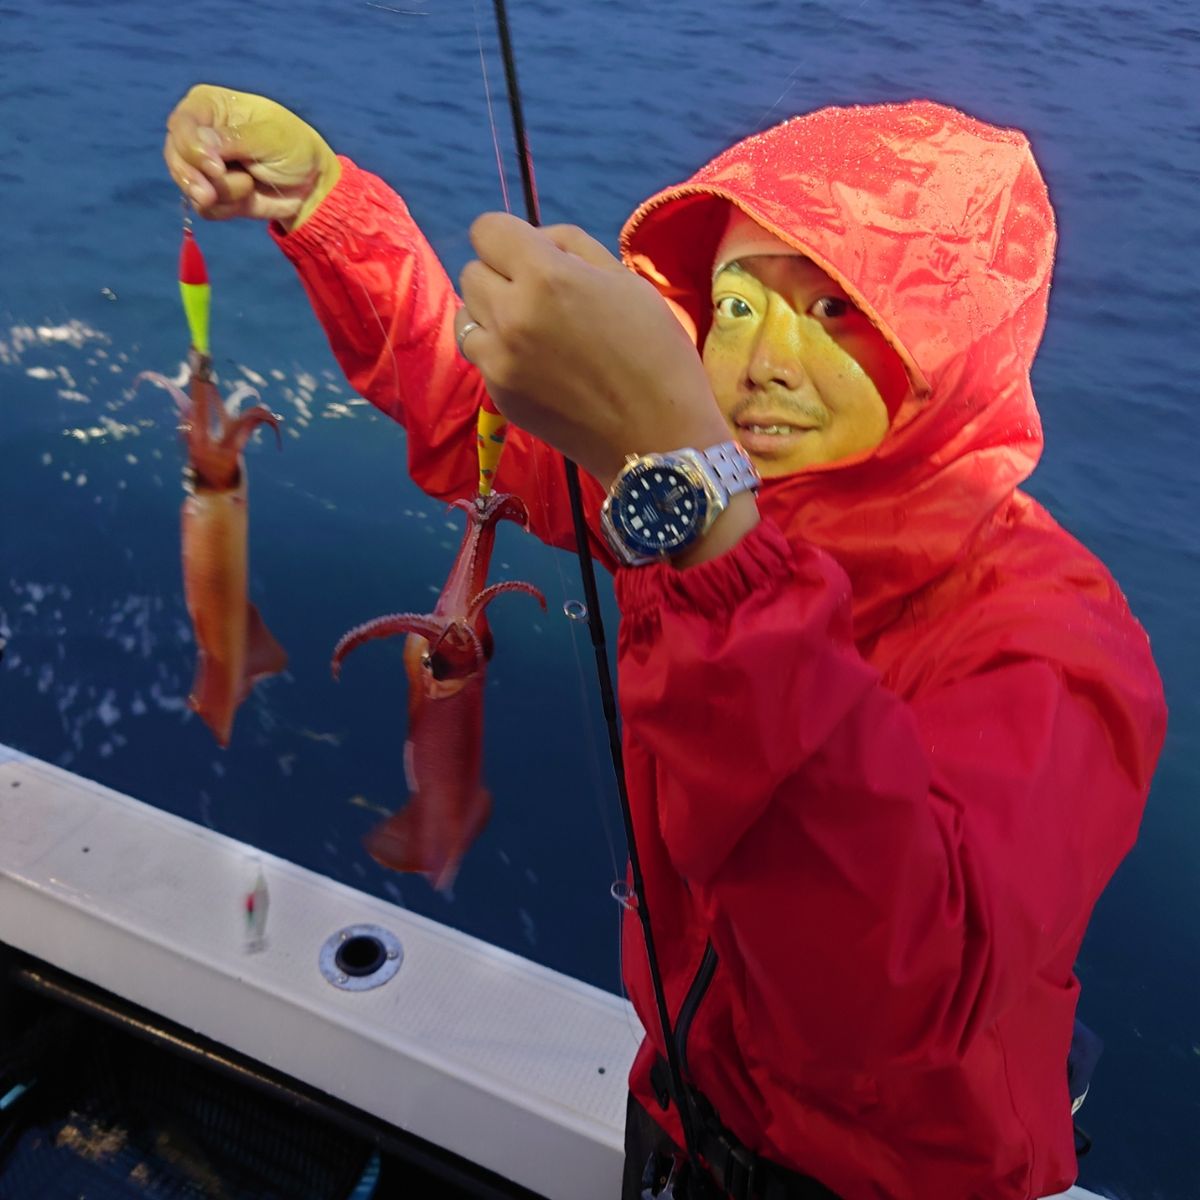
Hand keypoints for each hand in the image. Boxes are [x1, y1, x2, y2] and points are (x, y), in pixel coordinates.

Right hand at [163, 84, 340, 230]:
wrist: (311, 185)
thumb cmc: (295, 148)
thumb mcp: (271, 138)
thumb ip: (235, 140)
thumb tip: (201, 144)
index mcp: (209, 106)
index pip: (182, 124)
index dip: (191, 148)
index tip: (215, 169)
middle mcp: (198, 133)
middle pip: (176, 156)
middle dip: (195, 178)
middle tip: (212, 194)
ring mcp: (202, 166)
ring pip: (189, 185)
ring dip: (220, 194)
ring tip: (249, 186)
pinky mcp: (211, 193)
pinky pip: (204, 208)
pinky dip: (225, 208)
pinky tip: (247, 199)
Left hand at [455, 215, 729, 488]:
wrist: (657, 437)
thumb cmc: (656, 352)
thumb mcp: (625, 280)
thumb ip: (571, 247)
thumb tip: (534, 242)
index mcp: (546, 276)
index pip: (486, 230)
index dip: (508, 239)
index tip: (529, 255)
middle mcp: (511, 315)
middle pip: (473, 272)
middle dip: (501, 276)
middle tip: (540, 298)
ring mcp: (499, 360)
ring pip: (467, 315)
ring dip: (490, 315)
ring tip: (530, 331)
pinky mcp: (499, 395)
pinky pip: (480, 355)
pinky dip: (497, 352)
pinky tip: (535, 364)